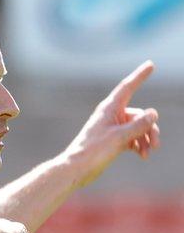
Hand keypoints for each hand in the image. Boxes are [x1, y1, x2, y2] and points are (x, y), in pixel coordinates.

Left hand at [64, 61, 159, 187]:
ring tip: (148, 153)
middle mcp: (111, 115)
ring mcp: (112, 127)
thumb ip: (138, 125)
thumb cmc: (94, 151)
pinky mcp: (113, 139)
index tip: (150, 64)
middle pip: (139, 114)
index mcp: (109, 108)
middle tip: (155, 145)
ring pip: (138, 127)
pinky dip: (139, 144)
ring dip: (146, 139)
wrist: (77, 168)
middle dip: (150, 129)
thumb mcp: (119, 137)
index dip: (140, 76)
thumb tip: (154, 113)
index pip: (128, 87)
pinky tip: (142, 155)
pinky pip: (133, 137)